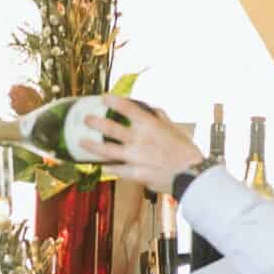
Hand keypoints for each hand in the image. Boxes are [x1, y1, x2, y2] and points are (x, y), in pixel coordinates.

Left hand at [85, 98, 202, 193]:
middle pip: (111, 129)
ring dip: (92, 146)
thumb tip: (151, 108)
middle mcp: (140, 140)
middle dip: (96, 122)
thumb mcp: (175, 129)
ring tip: (82, 142)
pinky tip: (101, 165)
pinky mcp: (136, 174)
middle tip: (87, 119)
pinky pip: (117, 170)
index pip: (128, 109)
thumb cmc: (186, 152)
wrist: (192, 176)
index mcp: (151, 126)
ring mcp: (136, 158)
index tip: (103, 97)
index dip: (114, 101)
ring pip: (107, 151)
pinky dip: (108, 167)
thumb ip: (161, 118)